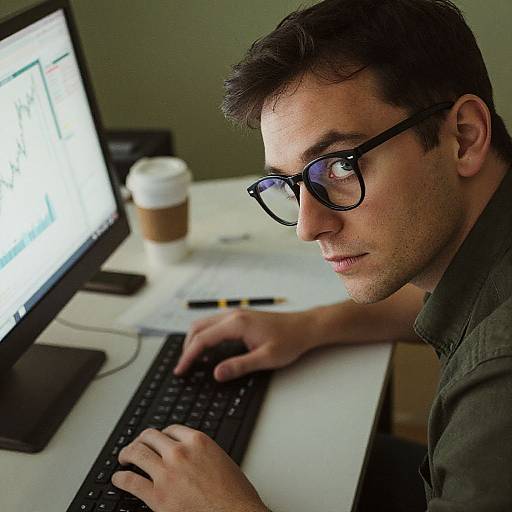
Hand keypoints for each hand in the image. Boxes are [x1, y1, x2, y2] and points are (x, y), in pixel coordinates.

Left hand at [112, 425, 267, 511]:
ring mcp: (167, 473)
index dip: (161, 434)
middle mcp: (180, 453)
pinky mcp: (158, 496)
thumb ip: (202, 454)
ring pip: (137, 454)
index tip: (157, 440)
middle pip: (151, 437)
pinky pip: (131, 482)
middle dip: (141, 440)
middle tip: (137, 445)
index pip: (171, 429)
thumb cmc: (235, 495)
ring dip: (127, 454)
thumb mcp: (221, 461)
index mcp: (198, 441)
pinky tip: (119, 479)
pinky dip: (121, 479)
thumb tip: (190, 457)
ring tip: (124, 458)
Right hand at [174, 309, 315, 380]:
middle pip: (199, 327)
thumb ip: (239, 366)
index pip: (203, 339)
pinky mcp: (240, 317)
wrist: (305, 327)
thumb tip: (216, 374)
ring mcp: (236, 314)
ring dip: (195, 340)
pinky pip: (214, 324)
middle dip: (187, 347)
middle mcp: (233, 315)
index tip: (180, 370)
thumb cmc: (289, 341)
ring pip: (205, 324)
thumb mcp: (266, 358)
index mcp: (237, 323)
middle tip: (183, 367)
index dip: (188, 356)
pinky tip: (207, 349)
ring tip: (191, 360)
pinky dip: (205, 336)